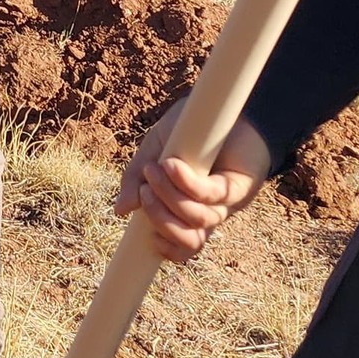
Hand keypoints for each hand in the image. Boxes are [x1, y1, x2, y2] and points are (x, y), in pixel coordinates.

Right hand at [114, 109, 271, 263]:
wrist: (223, 107)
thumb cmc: (190, 130)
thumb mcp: (154, 151)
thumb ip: (135, 179)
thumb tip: (120, 210)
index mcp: (187, 209)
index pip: (183, 247)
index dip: (167, 250)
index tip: (145, 237)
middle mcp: (208, 211)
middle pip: (189, 241)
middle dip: (160, 220)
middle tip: (143, 190)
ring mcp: (224, 201)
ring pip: (198, 220)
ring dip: (169, 198)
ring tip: (154, 170)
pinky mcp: (237, 185)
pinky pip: (210, 195)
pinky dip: (187, 183)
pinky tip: (172, 165)